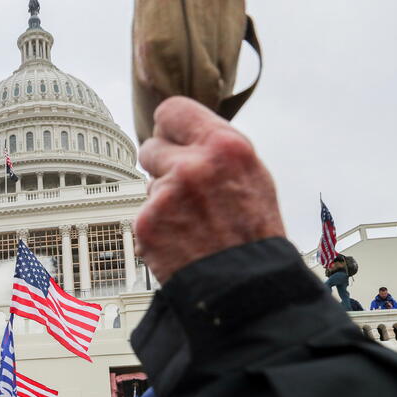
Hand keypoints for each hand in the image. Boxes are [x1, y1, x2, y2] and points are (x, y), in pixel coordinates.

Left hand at [137, 97, 284, 282]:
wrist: (245, 287)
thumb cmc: (252, 232)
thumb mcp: (251, 176)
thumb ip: (215, 149)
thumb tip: (182, 132)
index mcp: (225, 146)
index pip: (171, 110)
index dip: (169, 128)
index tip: (171, 139)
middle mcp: (193, 165)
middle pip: (150, 147)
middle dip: (162, 165)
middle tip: (183, 188)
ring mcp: (166, 195)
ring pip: (148, 184)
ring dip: (162, 199)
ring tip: (192, 223)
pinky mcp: (147, 223)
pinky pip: (143, 214)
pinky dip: (156, 227)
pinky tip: (180, 241)